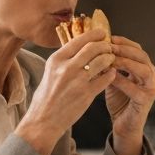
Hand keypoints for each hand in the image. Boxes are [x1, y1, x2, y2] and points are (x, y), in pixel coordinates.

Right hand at [16, 29, 115, 154]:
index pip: (79, 40)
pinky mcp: (86, 94)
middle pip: (93, 48)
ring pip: (101, 61)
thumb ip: (64, 60)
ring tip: (112, 59)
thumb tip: (81, 48)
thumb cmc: (45, 98)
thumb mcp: (50, 72)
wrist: (43, 121)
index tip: (101, 33)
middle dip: (104, 45)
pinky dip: (111, 74)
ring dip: (110, 58)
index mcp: (56, 60)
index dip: (93, 35)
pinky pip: (105, 79)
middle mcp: (67, 67)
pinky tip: (111, 74)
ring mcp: (77, 81)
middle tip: (109, 46)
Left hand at [105, 36, 154, 154]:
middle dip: (125, 49)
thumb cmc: (118, 100)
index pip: (137, 49)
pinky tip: (110, 77)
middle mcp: (152, 76)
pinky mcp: (147, 100)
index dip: (124, 42)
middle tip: (110, 46)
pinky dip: (122, 81)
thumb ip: (109, 65)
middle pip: (142, 56)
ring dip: (126, 62)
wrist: (123, 124)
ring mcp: (152, 88)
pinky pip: (135, 88)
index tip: (109, 37)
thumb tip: (95, 48)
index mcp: (145, 68)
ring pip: (143, 69)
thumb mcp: (113, 78)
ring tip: (111, 58)